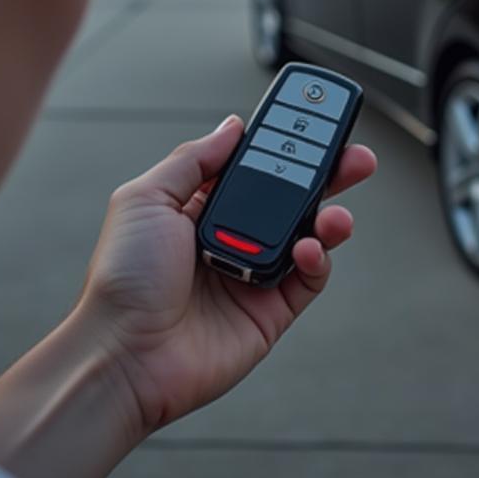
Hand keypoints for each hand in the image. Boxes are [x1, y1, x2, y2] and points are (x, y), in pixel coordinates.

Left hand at [77, 115, 376, 442]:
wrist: (123, 354)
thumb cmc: (123, 278)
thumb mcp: (147, 199)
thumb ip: (194, 160)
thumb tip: (233, 126)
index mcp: (202, 206)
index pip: (255, 165)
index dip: (285, 145)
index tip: (315, 123)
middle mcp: (232, 236)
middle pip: (292, 197)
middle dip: (327, 175)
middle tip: (355, 158)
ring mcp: (253, 273)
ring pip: (308, 236)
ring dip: (329, 219)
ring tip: (336, 214)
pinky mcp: (270, 311)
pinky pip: (308, 279)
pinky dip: (317, 260)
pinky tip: (308, 250)